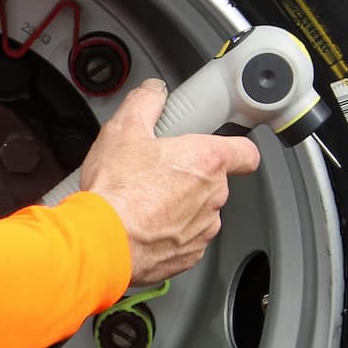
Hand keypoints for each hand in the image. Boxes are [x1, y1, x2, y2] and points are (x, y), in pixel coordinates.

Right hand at [79, 78, 261, 285]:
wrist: (102, 241)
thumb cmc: (116, 190)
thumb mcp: (123, 130)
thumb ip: (145, 103)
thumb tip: (153, 92)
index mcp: (206, 161)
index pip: (245, 152)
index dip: (235, 149)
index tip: (223, 149)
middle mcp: (213, 196)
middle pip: (214, 181)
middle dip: (189, 176)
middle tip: (155, 172)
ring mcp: (203, 228)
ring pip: (199, 211)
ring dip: (179, 206)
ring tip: (144, 202)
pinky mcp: (189, 255)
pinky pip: (186, 239)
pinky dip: (169, 234)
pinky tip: (143, 226)